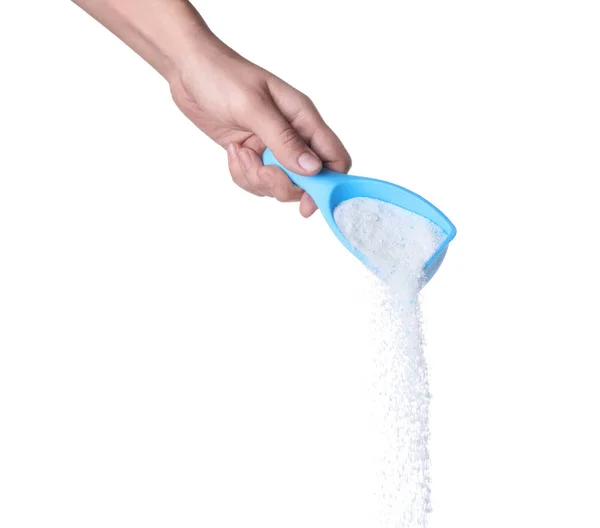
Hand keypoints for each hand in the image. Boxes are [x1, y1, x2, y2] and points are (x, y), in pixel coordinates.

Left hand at [169, 44, 350, 216]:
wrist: (188, 69)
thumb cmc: (222, 76)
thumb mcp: (253, 107)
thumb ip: (283, 140)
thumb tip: (312, 169)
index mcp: (304, 118)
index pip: (335, 158)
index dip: (328, 185)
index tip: (306, 203)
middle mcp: (293, 135)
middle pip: (306, 181)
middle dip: (281, 184)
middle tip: (259, 170)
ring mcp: (272, 146)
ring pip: (278, 184)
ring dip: (257, 179)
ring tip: (240, 154)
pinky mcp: (253, 154)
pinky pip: (256, 181)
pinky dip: (243, 175)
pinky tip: (233, 152)